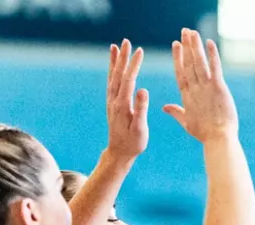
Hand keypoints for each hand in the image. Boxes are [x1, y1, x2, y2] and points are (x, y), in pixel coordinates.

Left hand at [104, 40, 150, 162]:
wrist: (119, 153)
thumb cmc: (133, 143)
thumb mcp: (140, 128)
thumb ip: (141, 109)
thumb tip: (143, 90)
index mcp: (123, 105)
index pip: (128, 80)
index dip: (134, 65)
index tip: (140, 51)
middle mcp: (114, 100)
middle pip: (118, 74)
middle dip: (123, 58)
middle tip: (127, 41)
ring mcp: (111, 101)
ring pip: (112, 77)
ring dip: (115, 61)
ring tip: (115, 46)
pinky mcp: (112, 103)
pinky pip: (111, 83)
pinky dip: (112, 71)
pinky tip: (114, 65)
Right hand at [164, 28, 236, 141]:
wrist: (218, 139)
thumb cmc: (204, 134)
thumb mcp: (187, 123)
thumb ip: (176, 112)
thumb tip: (165, 108)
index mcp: (186, 96)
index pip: (180, 73)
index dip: (178, 58)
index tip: (175, 44)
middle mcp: (194, 89)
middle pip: (188, 64)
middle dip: (186, 46)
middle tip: (184, 31)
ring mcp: (206, 87)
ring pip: (199, 62)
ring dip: (195, 46)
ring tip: (192, 32)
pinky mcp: (218, 87)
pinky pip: (215, 67)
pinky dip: (212, 55)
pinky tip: (209, 42)